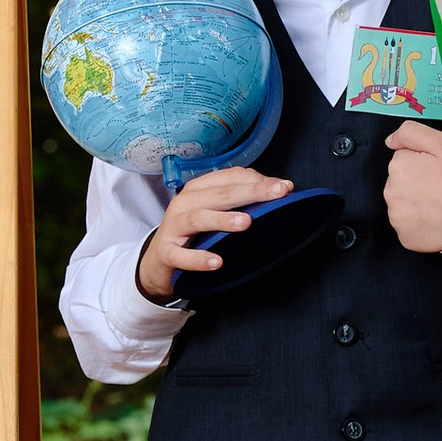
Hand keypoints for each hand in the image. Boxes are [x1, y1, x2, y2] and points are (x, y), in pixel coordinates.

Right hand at [134, 165, 294, 304]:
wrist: (157, 261)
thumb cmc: (191, 234)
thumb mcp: (213, 212)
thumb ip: (239, 202)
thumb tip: (276, 192)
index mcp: (199, 189)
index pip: (230, 178)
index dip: (258, 180)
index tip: (284, 187)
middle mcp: (185, 203)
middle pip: (219, 194)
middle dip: (250, 192)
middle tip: (276, 194)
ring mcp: (174, 227)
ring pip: (198, 218)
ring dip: (222, 220)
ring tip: (246, 223)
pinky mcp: (166, 252)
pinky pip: (182, 255)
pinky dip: (199, 258)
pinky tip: (216, 262)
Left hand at [383, 122, 441, 253]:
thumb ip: (411, 133)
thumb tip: (391, 141)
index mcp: (398, 166)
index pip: (404, 159)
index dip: (424, 162)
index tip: (441, 169)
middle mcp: (391, 193)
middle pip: (401, 183)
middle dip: (419, 183)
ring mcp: (398, 219)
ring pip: (405, 205)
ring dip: (419, 204)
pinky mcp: (407, 238)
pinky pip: (410, 227)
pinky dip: (422, 224)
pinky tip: (439, 219)